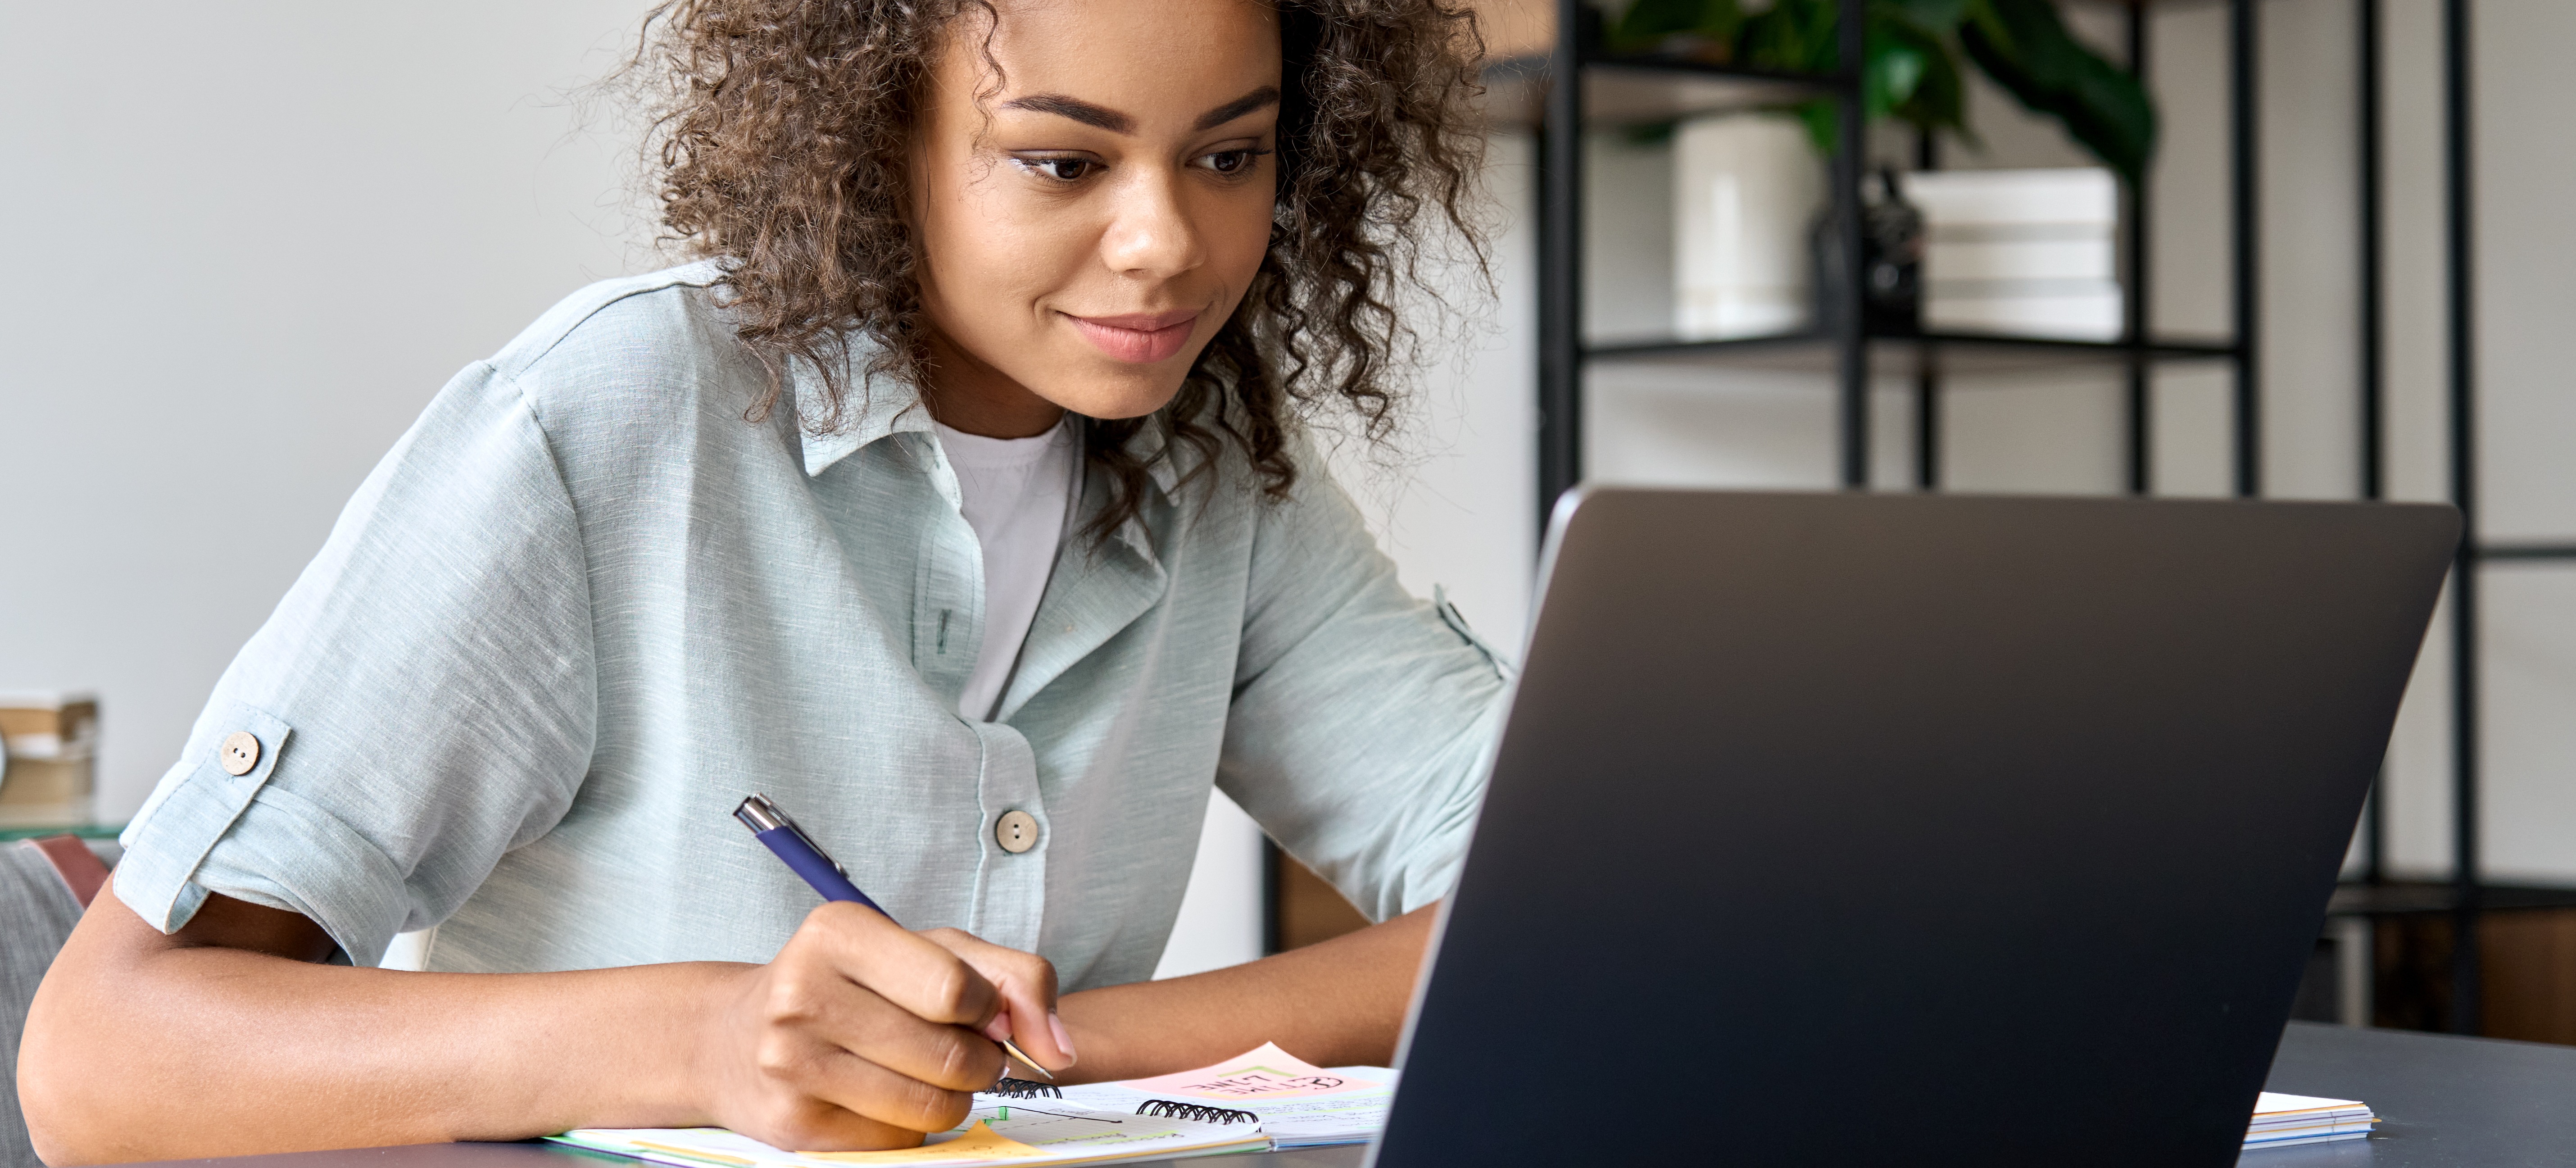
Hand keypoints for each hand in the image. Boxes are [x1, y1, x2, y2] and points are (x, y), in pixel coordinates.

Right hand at [696, 902, 1076, 1150]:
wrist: (734, 1039)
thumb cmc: (850, 986)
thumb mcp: (930, 951)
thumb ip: (1013, 979)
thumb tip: (1058, 1048)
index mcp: (838, 933)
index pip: (957, 989)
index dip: (989, 1011)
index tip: (979, 1012)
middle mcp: (803, 994)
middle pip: (950, 1055)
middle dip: (979, 1061)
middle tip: (963, 1051)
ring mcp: (791, 1063)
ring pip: (931, 1108)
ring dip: (953, 1099)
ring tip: (927, 1074)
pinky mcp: (792, 1125)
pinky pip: (898, 1142)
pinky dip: (910, 1128)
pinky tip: (880, 1098)